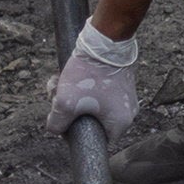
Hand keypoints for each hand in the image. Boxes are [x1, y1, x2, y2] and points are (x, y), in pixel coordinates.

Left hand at [50, 21, 140, 140]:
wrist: (106, 42)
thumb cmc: (89, 74)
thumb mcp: (65, 103)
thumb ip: (56, 124)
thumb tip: (56, 129)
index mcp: (120, 124)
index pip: (97, 141)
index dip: (76, 135)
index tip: (64, 120)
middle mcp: (128, 113)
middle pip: (92, 122)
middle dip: (70, 111)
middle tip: (56, 97)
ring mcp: (126, 97)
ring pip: (93, 105)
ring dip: (73, 96)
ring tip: (59, 82)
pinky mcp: (121, 83)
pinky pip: (100, 93)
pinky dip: (84, 87)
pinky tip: (70, 76)